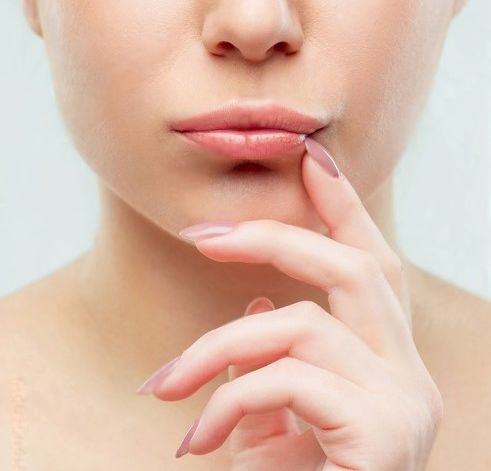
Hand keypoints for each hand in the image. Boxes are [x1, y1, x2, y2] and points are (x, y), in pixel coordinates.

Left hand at [137, 138, 442, 470]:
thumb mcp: (286, 415)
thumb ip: (279, 359)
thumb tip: (255, 307)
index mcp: (388, 361)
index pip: (371, 263)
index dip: (343, 206)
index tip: (310, 157)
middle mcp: (410, 374)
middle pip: (353, 269)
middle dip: (279, 236)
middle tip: (206, 235)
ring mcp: (406, 403)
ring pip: (301, 325)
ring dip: (219, 348)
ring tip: (167, 387)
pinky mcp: (386, 437)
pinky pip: (288, 382)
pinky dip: (230, 401)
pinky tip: (198, 441)